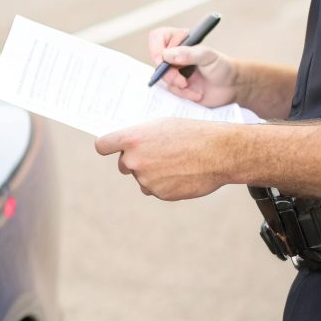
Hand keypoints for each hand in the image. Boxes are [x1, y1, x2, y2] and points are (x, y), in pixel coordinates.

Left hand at [94, 118, 230, 200]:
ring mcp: (146, 179)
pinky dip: (166, 184)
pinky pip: (156, 190)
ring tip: (177, 162)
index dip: (108, 147)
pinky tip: (183, 173)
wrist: (218, 152)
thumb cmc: (191, 133)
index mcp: (132, 139)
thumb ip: (141, 137)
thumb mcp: (161, 126)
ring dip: (154, 173)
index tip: (113, 148)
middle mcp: (135, 160)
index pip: (103, 146)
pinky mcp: (160, 194)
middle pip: (123, 165)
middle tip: (158, 153)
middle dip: (136, 161)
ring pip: (142, 179)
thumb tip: (128, 147)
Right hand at [147, 27, 240, 106]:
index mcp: (181, 41)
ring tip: (190, 86)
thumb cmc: (223, 67)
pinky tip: (196, 93)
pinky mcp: (179, 86)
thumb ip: (188, 54)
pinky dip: (184, 94)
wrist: (233, 87)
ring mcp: (175, 71)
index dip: (156, 49)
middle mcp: (175, 55)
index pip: (157, 38)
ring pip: (163, 78)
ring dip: (176, 85)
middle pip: (157, 62)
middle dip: (169, 74)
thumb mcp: (207, 56)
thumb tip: (166, 55)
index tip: (162, 61)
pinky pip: (172, 91)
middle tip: (182, 81)